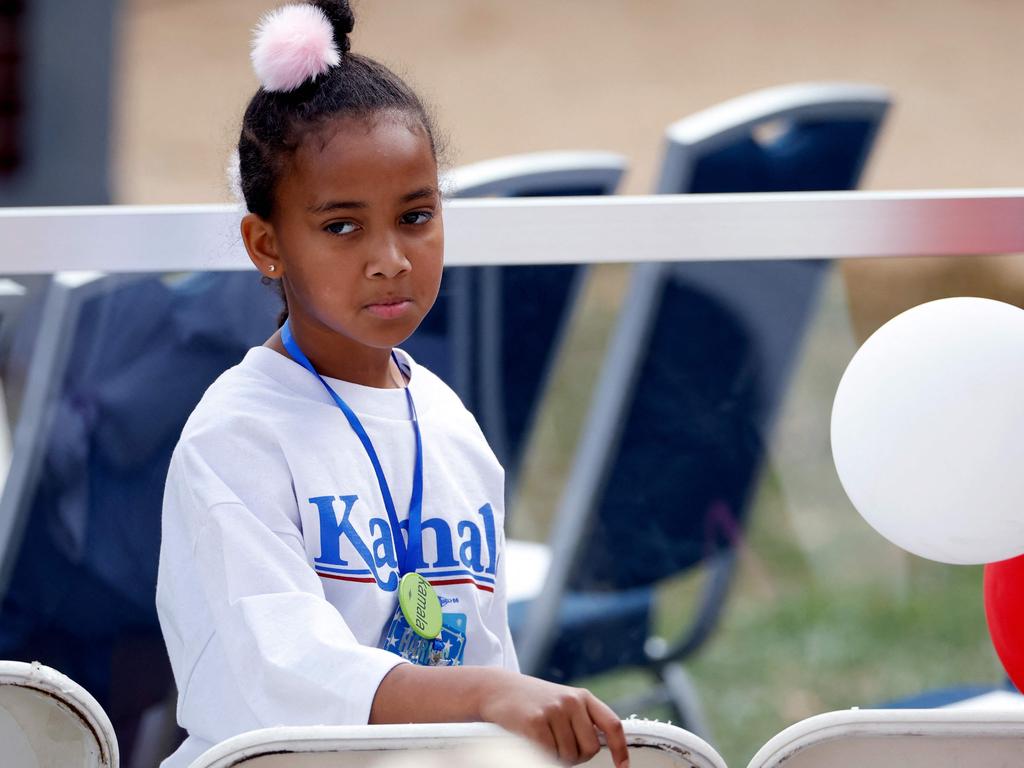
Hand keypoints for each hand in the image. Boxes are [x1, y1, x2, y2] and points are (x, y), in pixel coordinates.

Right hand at [477, 672, 628, 767]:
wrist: (497, 689)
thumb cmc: (533, 701)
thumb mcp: (562, 701)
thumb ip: (582, 719)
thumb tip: (600, 746)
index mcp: (582, 696)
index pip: (611, 724)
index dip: (620, 748)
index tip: (623, 766)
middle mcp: (571, 701)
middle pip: (590, 748)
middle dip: (577, 756)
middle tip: (560, 748)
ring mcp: (553, 710)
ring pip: (568, 755)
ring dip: (557, 757)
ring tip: (543, 740)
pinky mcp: (535, 722)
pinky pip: (548, 754)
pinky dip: (542, 756)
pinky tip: (533, 742)